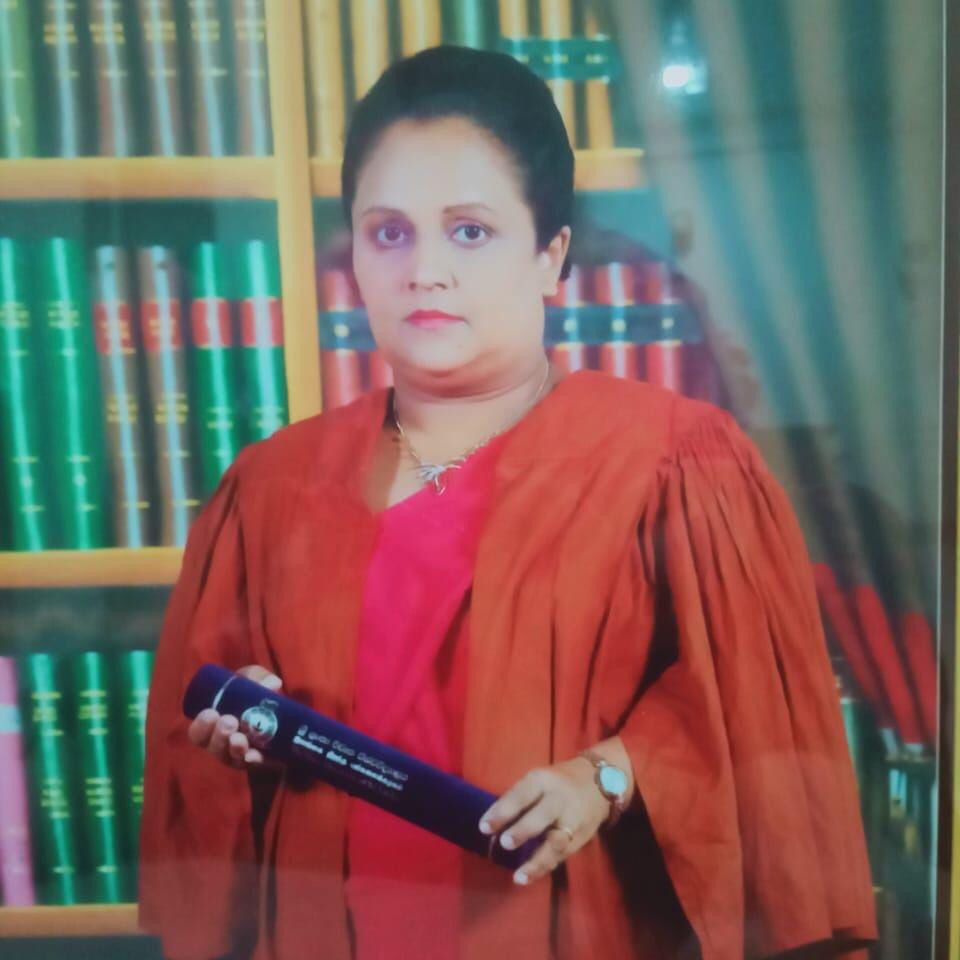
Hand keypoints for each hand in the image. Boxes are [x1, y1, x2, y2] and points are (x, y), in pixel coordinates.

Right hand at [186, 664, 282, 769]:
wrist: (282, 721)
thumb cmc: (255, 700)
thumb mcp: (251, 684)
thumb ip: (257, 677)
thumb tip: (272, 683)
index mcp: (214, 727)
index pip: (198, 734)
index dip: (201, 726)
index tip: (210, 713)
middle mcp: (223, 745)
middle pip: (214, 747)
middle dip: (218, 736)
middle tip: (229, 721)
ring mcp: (241, 756)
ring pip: (232, 756)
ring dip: (234, 747)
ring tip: (239, 738)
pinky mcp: (260, 761)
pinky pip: (254, 764)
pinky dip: (253, 759)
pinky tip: (253, 755)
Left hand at [478, 756, 608, 886]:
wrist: (601, 781)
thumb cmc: (558, 781)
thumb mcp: (540, 779)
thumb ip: (519, 798)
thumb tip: (492, 822)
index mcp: (543, 780)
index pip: (521, 794)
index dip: (502, 810)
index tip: (483, 827)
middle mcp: (559, 799)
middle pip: (542, 815)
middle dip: (523, 830)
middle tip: (504, 843)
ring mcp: (572, 820)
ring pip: (556, 842)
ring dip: (537, 861)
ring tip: (519, 876)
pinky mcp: (580, 838)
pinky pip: (561, 855)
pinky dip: (544, 868)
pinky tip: (527, 878)